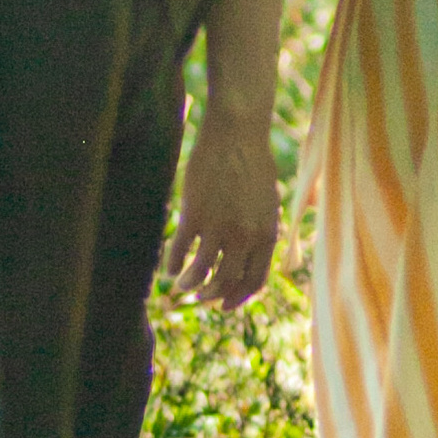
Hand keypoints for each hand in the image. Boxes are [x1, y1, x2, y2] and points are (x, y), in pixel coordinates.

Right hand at [166, 110, 281, 307]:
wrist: (237, 133)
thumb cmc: (254, 163)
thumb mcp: (268, 203)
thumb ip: (261, 231)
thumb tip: (253, 257)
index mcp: (266, 234)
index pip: (254, 281)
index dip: (237, 298)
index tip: (223, 304)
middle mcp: (245, 236)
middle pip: (226, 282)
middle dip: (211, 296)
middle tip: (200, 297)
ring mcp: (218, 226)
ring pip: (201, 273)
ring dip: (189, 285)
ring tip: (181, 285)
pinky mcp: (194, 214)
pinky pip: (180, 250)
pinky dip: (172, 264)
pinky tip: (168, 268)